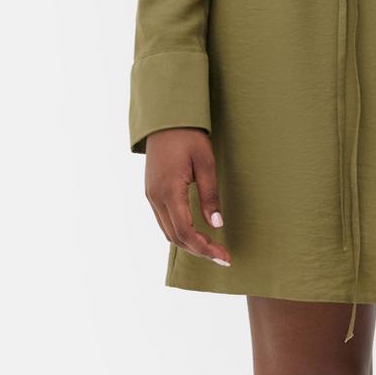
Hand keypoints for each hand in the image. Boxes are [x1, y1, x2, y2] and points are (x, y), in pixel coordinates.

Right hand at [144, 128, 231, 265]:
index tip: (224, 257)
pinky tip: (195, 231)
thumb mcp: (206, 163)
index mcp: (169, 191)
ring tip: (212, 246)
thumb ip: (210, 195)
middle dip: (199, 250)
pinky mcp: (151, 191)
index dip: (205, 248)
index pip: (185, 233)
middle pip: (175, 238)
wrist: (166, 117)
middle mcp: (155, 198)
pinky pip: (163, 220)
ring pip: (167, 231)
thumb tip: (217, 225)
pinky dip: (179, 231)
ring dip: (188, 242)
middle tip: (222, 255)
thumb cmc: (189, 136)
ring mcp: (150, 195)